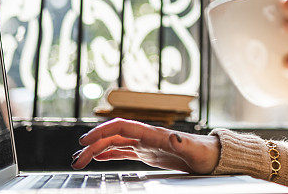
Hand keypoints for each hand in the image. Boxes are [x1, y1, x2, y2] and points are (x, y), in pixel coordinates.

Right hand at [72, 118, 220, 173]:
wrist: (212, 156)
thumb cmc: (204, 153)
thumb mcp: (194, 150)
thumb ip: (182, 143)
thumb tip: (174, 138)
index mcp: (152, 133)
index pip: (120, 127)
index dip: (101, 131)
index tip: (84, 141)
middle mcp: (145, 136)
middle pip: (112, 136)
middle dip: (92, 146)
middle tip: (76, 159)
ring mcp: (145, 144)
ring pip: (114, 144)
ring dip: (96, 151)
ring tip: (79, 160)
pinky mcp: (148, 153)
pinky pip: (123, 151)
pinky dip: (108, 153)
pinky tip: (97, 158)